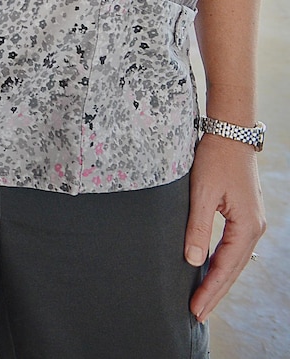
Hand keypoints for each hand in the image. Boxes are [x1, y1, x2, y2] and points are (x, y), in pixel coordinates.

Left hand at [186, 133, 267, 320]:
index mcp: (248, 226)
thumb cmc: (215, 159)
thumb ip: (198, 227)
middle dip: (215, 293)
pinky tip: (210, 272)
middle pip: (233, 269)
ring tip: (202, 301)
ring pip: (234, 260)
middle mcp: (255, 229)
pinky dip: (221, 264)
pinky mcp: (245, 216)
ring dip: (219, 281)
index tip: (194, 309)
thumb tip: (193, 261)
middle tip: (197, 315)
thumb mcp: (202, 192)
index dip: (210, 290)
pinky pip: (233, 248)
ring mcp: (252, 223)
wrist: (230, 134)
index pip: (225, 267)